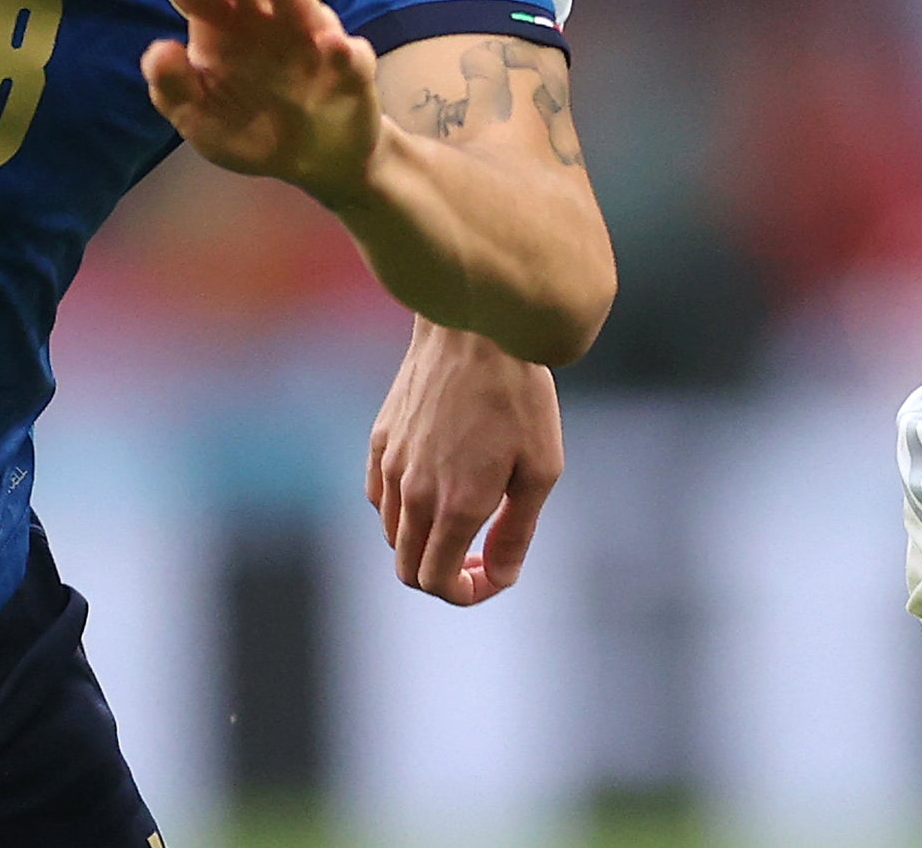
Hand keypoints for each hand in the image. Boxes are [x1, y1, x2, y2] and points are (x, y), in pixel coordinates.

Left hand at [143, 0, 382, 202]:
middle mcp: (267, 22)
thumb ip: (174, 90)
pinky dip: (342, 51)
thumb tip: (160, 48)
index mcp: (225, 29)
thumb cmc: (252, 128)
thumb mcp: (201, 121)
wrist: (316, 160)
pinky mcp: (348, 71)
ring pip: (296, 4)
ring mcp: (309, 41)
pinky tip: (331, 44)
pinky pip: (347, 59)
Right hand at [367, 318, 564, 605]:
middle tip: (479, 557)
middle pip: (408, 568)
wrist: (477, 328)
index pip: (437, 581)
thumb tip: (500, 575)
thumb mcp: (541, 468)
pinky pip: (380, 497)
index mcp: (456, 505)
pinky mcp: (380, 440)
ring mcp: (392, 465)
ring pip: (393, 534)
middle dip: (442, 577)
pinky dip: (401, 511)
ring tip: (464, 517)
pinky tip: (434, 488)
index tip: (490, 577)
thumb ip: (517, 532)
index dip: (465, 594)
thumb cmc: (520, 395)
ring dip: (424, 543)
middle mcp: (415, 492)